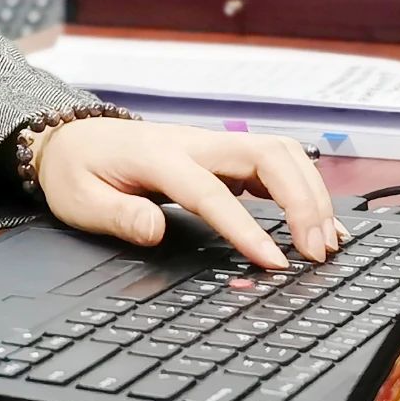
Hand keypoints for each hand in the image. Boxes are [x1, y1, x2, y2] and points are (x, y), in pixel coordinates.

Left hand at [30, 119, 341, 268]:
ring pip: (280, 152)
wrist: (73, 137)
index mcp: (158, 156)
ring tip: (326, 242)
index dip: (246, 227)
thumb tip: (154, 229)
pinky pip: (275, 162)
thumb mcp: (80, 200)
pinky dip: (303, 188)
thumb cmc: (78, 171)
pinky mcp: (223, 155)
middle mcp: (194, 143)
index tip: (275, 263)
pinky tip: (316, 224)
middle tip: (317, 253)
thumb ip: (117, 215)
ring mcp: (212, 144)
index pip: (211, 191)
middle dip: (302, 201)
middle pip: (266, 155)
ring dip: (311, 192)